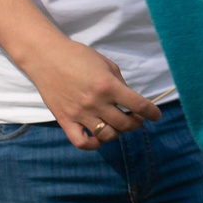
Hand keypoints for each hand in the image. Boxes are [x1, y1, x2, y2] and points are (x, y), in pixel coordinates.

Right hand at [19, 35, 163, 149]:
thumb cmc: (79, 57)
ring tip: (117, 125)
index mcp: (108, 86)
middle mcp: (95, 102)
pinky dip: (93, 144)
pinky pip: (81, 142)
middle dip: (136, 123)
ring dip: (117, 133)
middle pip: (124, 124)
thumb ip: (120, 85)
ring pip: (106, 135)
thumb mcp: (107, 65)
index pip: (139, 105)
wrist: (46, 57)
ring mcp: (79, 113)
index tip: (156, 116)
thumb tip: (130, 102)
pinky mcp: (64, 120)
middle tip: (135, 119)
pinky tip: (98, 138)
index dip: (152, 113)